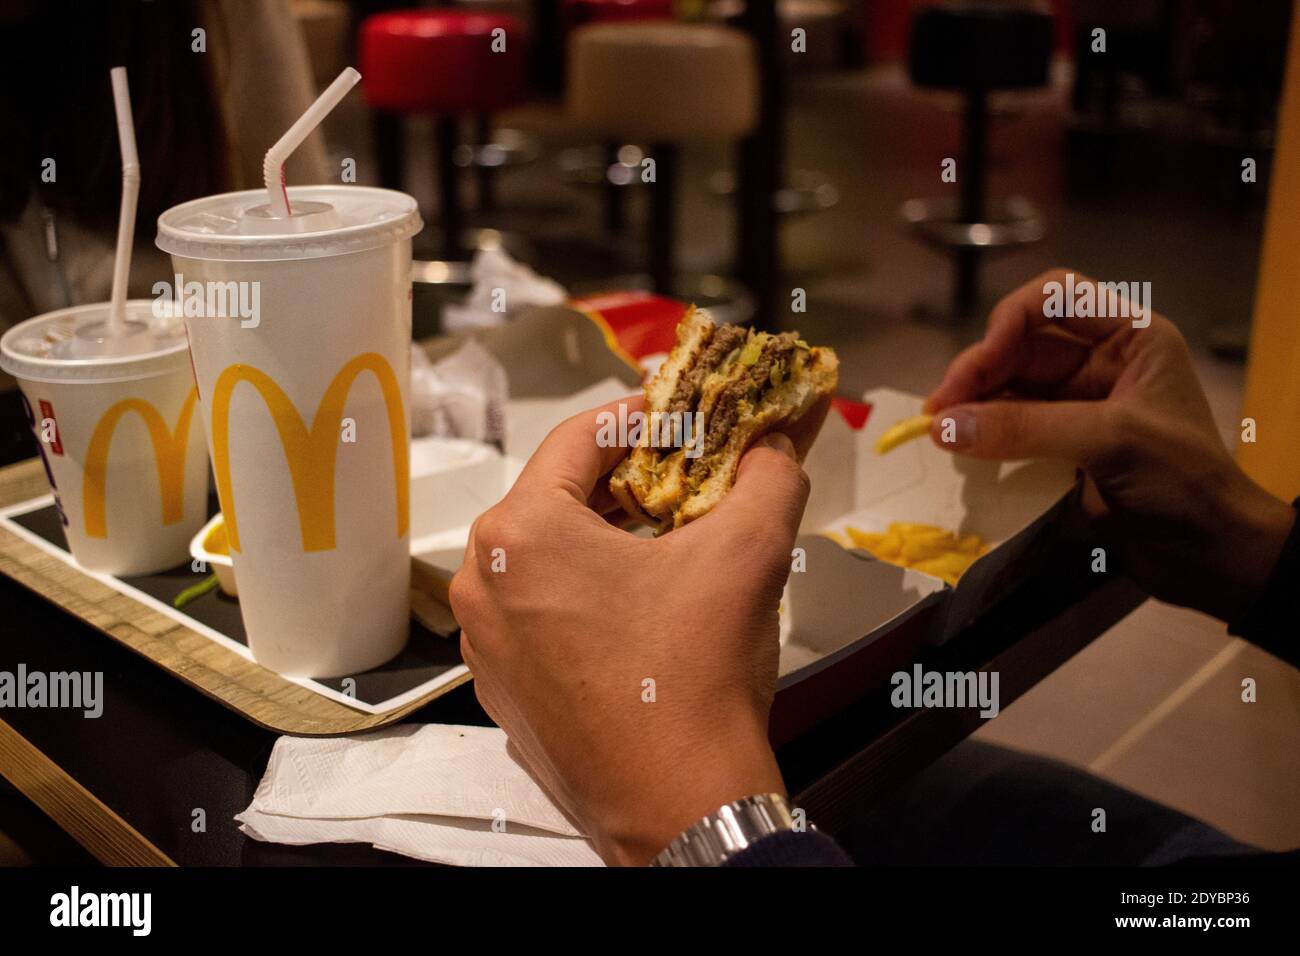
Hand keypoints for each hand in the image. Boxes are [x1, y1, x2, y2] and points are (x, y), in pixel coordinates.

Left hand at [450, 396, 813, 864]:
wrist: (680, 808)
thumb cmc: (696, 676)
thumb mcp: (747, 554)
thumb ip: (768, 476)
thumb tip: (774, 444)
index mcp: (520, 534)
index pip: (578, 438)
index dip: (639, 417)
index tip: (682, 417)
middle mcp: (483, 583)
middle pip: (557, 497)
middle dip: (626, 481)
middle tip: (686, 478)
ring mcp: (487, 643)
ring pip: (546, 557)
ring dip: (606, 539)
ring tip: (671, 540)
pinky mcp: (504, 690)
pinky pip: (540, 613)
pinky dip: (585, 595)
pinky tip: (642, 609)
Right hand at [925, 269, 1293, 621]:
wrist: (1212, 555)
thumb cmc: (1183, 483)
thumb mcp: (1110, 442)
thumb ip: (1025, 429)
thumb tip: (944, 426)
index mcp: (1131, 338)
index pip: (1056, 299)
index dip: (1010, 321)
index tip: (977, 366)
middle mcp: (1103, 362)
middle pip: (1022, 345)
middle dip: (979, 371)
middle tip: (939, 410)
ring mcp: (1082, 405)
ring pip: (1010, 386)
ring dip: (974, 405)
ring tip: (941, 432)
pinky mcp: (1064, 447)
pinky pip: (1012, 427)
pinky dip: (984, 435)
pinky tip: (962, 448)